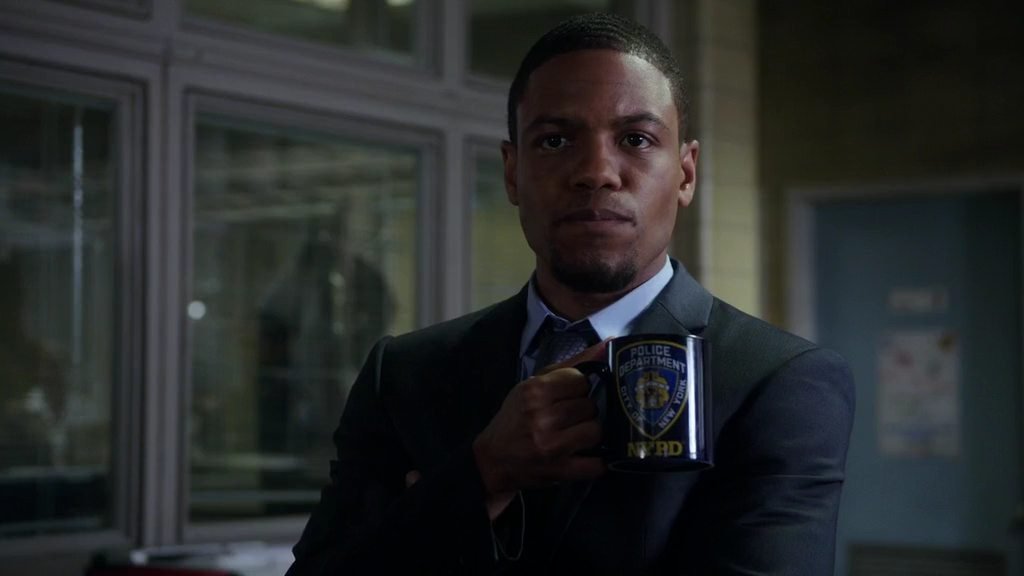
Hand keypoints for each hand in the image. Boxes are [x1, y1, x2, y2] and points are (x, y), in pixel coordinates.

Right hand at [472, 341, 607, 515]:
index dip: (578, 388)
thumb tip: (606, 345)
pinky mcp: (560, 471)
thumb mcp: (531, 386)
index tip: (569, 396)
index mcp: (534, 391)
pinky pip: (596, 464)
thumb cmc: (514, 419)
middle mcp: (543, 417)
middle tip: (570, 418)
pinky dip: (595, 461)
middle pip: (589, 406)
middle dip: (583, 411)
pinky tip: (584, 456)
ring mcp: (553, 446)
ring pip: (596, 430)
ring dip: (589, 434)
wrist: (491, 460)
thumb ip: (569, 366)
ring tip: (576, 435)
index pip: (580, 380)